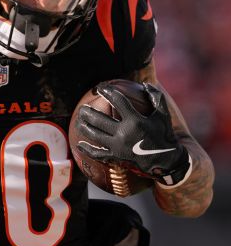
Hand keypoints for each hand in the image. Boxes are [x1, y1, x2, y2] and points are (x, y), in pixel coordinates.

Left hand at [75, 81, 189, 185]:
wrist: (167, 161)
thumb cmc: (164, 135)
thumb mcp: (163, 115)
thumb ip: (156, 97)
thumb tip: (145, 84)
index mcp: (135, 121)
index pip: (117, 101)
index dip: (107, 92)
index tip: (100, 87)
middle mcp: (124, 133)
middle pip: (99, 119)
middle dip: (88, 112)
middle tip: (83, 107)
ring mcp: (119, 146)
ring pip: (95, 134)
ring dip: (84, 126)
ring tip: (79, 119)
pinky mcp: (117, 157)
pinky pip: (98, 153)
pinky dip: (87, 149)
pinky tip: (79, 144)